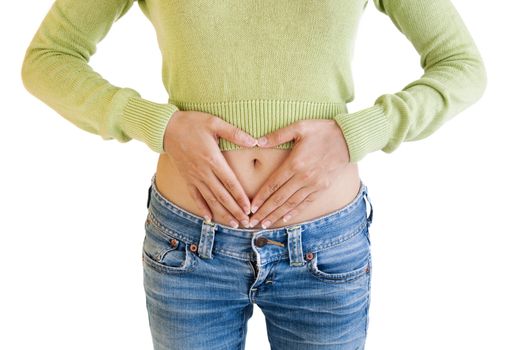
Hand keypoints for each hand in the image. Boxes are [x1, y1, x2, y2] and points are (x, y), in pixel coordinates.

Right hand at [163, 110, 257, 227]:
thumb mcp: (214, 123)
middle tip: (246, 222)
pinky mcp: (186, 178)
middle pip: (222, 196)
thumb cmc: (192, 123)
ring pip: (210, 199)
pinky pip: (195, 196)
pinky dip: (202, 208)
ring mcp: (194, 177)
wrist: (166, 128)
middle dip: (235, 210)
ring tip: (233, 224)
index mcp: (213, 159)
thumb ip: (234, 133)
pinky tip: (209, 218)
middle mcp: (203, 172)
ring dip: (222, 213)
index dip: (240, 197)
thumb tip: (254, 140)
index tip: (249, 209)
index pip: (230, 183)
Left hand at [248, 119, 350, 228]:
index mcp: (295, 163)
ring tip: (265, 224)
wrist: (349, 138)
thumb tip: (258, 142)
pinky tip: (285, 219)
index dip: (261, 198)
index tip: (251, 208)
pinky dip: (294, 212)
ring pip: (291, 204)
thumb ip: (278, 135)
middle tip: (253, 222)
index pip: (273, 185)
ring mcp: (314, 184)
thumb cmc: (323, 130)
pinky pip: (306, 203)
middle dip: (265, 212)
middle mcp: (303, 177)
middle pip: (279, 198)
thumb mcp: (300, 127)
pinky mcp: (322, 188)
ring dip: (277, 215)